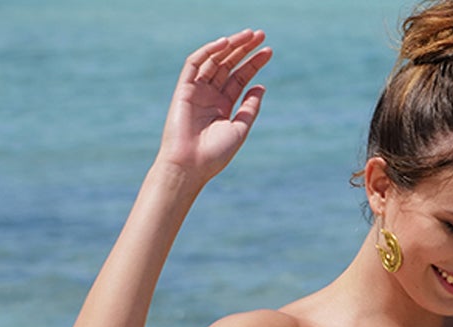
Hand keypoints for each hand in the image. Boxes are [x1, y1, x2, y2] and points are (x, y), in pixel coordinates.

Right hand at [157, 30, 270, 183]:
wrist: (190, 166)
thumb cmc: (215, 154)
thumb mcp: (239, 129)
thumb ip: (250, 108)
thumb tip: (261, 85)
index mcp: (224, 106)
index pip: (240, 78)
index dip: (254, 63)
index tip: (268, 51)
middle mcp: (210, 95)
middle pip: (229, 65)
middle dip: (244, 49)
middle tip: (260, 35)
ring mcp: (197, 90)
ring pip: (214, 60)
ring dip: (231, 45)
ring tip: (248, 35)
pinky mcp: (184, 88)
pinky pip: (195, 63)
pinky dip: (208, 51)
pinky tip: (225, 43)